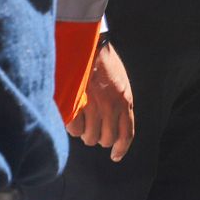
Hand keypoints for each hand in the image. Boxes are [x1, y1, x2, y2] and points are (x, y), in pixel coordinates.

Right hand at [66, 42, 134, 161]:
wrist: (86, 44)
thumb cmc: (103, 61)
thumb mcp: (120, 81)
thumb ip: (120, 102)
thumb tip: (115, 124)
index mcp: (125, 100)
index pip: (126, 134)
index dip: (121, 148)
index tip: (115, 156)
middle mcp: (111, 107)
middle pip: (106, 139)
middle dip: (99, 137)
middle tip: (93, 127)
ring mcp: (93, 107)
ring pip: (89, 137)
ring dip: (85, 132)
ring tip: (82, 119)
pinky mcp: (76, 105)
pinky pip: (74, 129)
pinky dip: (72, 126)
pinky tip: (72, 115)